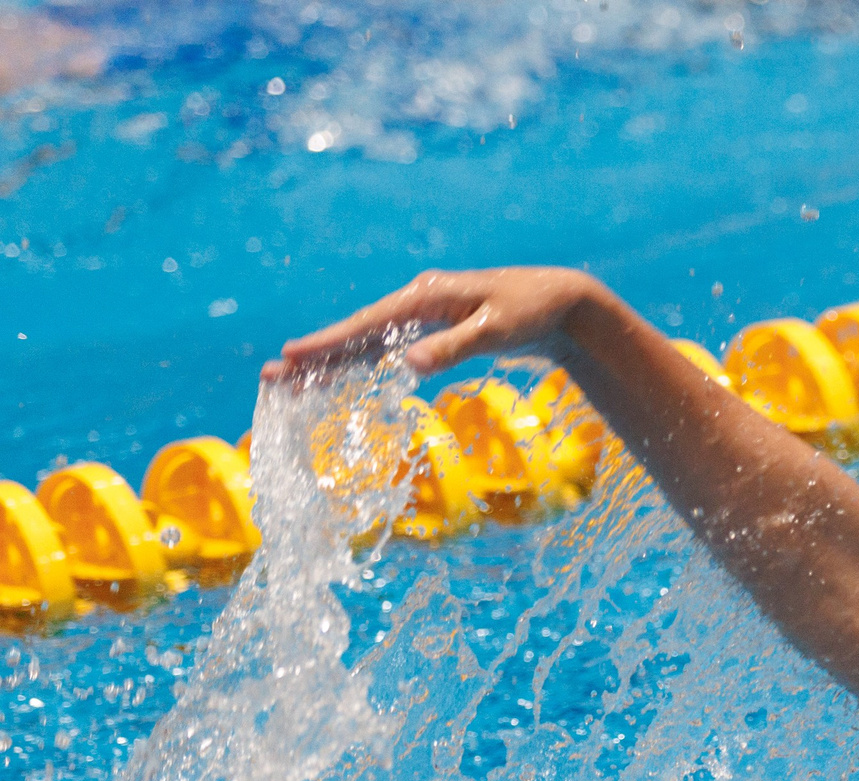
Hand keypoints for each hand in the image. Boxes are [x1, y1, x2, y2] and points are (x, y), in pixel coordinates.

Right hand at [261, 266, 605, 383]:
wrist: (560, 302)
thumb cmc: (530, 315)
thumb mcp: (496, 332)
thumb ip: (453, 347)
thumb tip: (409, 364)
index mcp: (425, 297)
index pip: (368, 325)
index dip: (329, 343)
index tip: (293, 355)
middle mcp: (416, 301)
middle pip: (356, 332)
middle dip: (315, 355)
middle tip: (272, 376)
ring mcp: (422, 314)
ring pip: (366, 340)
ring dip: (330, 360)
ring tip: (291, 379)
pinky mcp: (431, 327)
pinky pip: (386, 346)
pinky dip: (359, 360)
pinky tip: (336, 376)